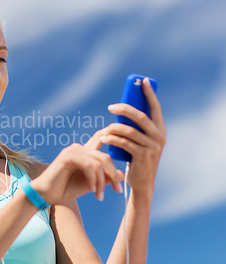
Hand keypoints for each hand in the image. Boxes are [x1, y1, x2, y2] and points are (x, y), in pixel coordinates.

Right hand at [31, 143, 124, 204]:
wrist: (46, 195)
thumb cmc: (66, 189)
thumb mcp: (91, 184)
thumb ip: (104, 178)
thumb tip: (122, 174)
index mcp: (84, 152)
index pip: (102, 140)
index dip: (115, 139)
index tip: (130, 148)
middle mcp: (79, 148)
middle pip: (105, 156)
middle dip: (113, 174)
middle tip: (118, 190)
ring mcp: (73, 151)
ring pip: (99, 162)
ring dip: (102, 182)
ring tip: (99, 196)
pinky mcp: (68, 157)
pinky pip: (89, 166)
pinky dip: (93, 180)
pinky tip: (92, 190)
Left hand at [95, 77, 165, 194]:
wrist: (142, 183)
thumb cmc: (137, 158)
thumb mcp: (139, 141)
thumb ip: (136, 127)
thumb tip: (121, 109)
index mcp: (160, 130)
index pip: (155, 108)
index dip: (149, 93)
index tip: (142, 80)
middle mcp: (159, 136)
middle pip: (141, 117)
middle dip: (125, 109)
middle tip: (111, 106)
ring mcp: (152, 147)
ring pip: (130, 131)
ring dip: (115, 128)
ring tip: (105, 128)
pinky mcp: (143, 156)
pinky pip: (125, 143)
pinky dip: (113, 139)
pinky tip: (104, 138)